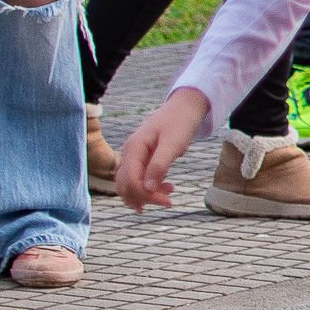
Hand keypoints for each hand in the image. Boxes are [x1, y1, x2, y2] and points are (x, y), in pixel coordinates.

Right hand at [116, 87, 211, 210]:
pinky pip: (138, 177)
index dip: (146, 195)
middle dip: (144, 198)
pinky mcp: (141, 158)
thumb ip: (159, 165)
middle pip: (126, 185)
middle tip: (168, 202)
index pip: (131, 181)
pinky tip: (166, 188)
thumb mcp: (173, 143)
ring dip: (145, 194)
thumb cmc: (180, 123)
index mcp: (134, 149)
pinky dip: (149, 187)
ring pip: (130, 183)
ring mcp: (133, 155)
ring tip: (168, 197)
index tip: (168, 201)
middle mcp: (129, 153)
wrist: (184, 107)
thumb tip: (147, 188)